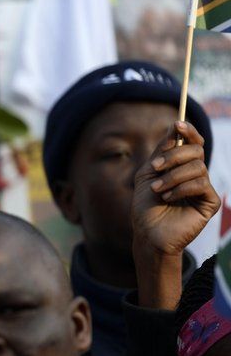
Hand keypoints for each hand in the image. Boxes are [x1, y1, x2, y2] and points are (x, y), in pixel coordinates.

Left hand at [132, 121, 218, 256]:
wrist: (147, 232)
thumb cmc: (145, 205)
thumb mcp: (148, 173)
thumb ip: (162, 151)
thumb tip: (176, 125)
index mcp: (182, 166)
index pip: (193, 143)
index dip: (189, 131)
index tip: (178, 124)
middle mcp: (196, 175)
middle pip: (196, 150)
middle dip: (173, 156)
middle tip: (155, 168)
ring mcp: (204, 188)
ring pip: (198, 167)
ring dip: (172, 177)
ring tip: (157, 190)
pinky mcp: (210, 202)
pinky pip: (201, 184)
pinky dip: (181, 188)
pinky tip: (168, 198)